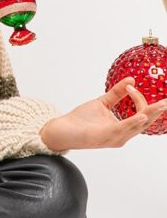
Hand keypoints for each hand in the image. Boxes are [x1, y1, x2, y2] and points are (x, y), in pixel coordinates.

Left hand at [39, 76, 166, 151]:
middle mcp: (121, 136)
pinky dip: (132, 122)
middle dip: (157, 112)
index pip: (140, 115)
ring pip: (136, 127)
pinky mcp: (103, 137)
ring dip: (148, 115)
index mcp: (122, 128)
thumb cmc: (80, 121)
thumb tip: (131, 80)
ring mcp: (113, 138)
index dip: (139, 99)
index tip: (131, 86)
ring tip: (160, 105)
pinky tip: (140, 115)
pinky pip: (121, 129)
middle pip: (144, 123)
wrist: (61, 130)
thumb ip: (117, 93)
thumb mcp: (103, 103)